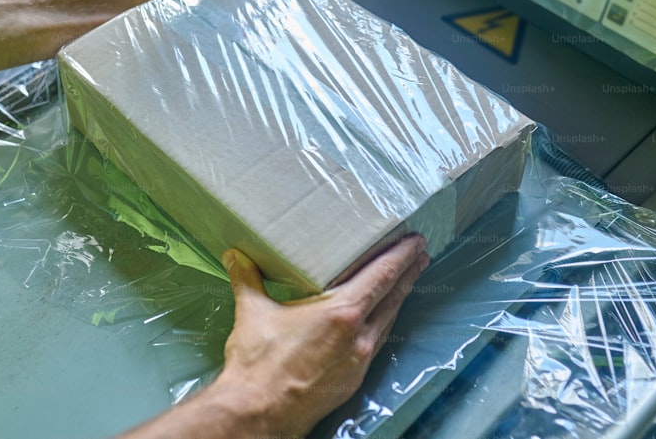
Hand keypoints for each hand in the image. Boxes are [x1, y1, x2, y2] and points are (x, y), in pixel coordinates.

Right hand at [211, 235, 429, 437]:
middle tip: (420, 255)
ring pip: (388, 321)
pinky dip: (383, 324)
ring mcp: (360, 360)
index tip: (416, 242)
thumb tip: (234, 255)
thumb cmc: (259, 365)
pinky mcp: (354, 379)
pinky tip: (380, 322)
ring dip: (398, 299)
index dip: (401, 256)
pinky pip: (377, 343)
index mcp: (342, 313)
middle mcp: (359, 336)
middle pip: (394, 297)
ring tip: (405, 282)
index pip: (382, 276)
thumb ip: (247, 279)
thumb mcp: (253, 313)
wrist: (260, 414)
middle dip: (409, 273)